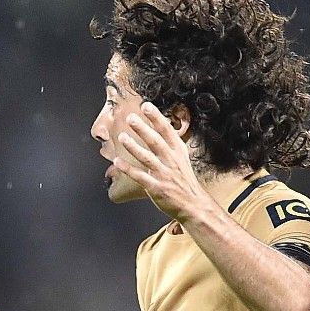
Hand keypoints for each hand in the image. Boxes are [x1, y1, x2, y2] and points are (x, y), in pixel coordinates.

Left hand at [114, 102, 215, 221]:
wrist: (193, 204)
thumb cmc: (184, 181)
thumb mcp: (181, 158)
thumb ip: (169, 144)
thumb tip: (159, 127)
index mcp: (178, 151)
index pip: (167, 131)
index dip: (156, 118)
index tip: (146, 106)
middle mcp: (171, 161)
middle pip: (155, 141)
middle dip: (143, 128)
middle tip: (131, 118)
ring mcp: (163, 174)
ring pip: (146, 157)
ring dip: (133, 147)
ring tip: (121, 137)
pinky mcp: (156, 187)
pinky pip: (139, 176)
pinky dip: (127, 169)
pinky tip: (116, 162)